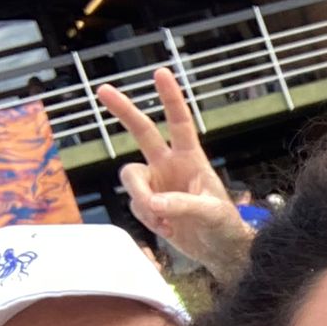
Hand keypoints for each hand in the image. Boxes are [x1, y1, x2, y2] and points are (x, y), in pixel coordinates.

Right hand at [96, 67, 252, 288]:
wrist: (219, 252)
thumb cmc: (224, 226)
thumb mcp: (211, 214)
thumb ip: (183, 206)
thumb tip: (155, 203)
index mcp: (191, 159)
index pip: (180, 124)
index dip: (170, 99)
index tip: (160, 73)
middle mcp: (170, 166)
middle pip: (141, 132)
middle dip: (123, 111)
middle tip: (102, 89)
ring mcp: (156, 184)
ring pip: (131, 179)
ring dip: (142, 199)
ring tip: (165, 221)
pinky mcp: (148, 204)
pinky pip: (136, 206)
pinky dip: (150, 221)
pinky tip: (168, 230)